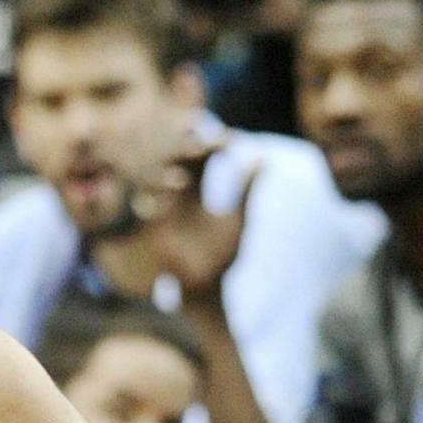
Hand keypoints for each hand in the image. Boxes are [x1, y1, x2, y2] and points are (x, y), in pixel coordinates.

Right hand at [128, 137, 258, 306]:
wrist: (205, 285)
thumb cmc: (221, 255)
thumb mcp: (238, 219)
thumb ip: (247, 190)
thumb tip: (264, 159)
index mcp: (197, 193)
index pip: (201, 159)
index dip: (212, 145)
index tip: (229, 138)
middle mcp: (179, 197)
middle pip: (180, 161)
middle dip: (191, 145)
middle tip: (208, 137)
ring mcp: (167, 211)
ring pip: (165, 177)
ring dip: (177, 164)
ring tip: (195, 151)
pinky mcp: (160, 228)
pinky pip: (157, 204)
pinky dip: (166, 191)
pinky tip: (178, 180)